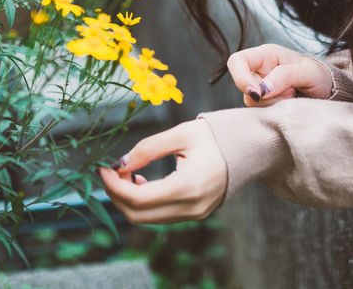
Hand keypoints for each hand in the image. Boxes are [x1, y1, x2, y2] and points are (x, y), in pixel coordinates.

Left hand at [98, 119, 227, 223]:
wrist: (250, 148)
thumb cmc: (216, 136)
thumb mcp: (181, 134)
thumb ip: (147, 148)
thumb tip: (119, 164)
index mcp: (188, 187)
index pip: (138, 199)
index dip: (114, 185)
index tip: (102, 168)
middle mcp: (192, 207)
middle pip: (139, 215)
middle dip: (117, 195)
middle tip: (111, 172)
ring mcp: (195, 214)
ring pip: (148, 219)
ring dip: (130, 200)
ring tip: (127, 173)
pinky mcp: (197, 214)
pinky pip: (161, 216)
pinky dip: (146, 203)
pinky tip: (143, 182)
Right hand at [226, 43, 332, 106]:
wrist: (328, 91)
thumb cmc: (319, 76)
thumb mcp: (307, 72)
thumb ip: (285, 76)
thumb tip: (261, 90)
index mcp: (266, 55)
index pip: (237, 61)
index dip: (241, 78)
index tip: (257, 94)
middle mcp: (259, 71)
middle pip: (245, 88)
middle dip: (267, 96)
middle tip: (291, 92)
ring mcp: (261, 89)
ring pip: (253, 104)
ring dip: (274, 104)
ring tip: (293, 96)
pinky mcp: (265, 105)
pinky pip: (261, 113)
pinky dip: (276, 112)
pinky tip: (289, 105)